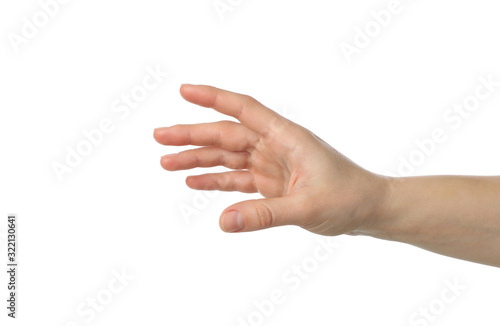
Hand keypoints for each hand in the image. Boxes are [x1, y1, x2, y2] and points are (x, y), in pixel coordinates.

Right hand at [153, 85, 388, 234]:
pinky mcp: (271, 183)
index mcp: (286, 137)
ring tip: (167, 162)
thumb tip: (222, 222)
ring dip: (198, 159)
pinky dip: (215, 181)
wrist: (368, 209)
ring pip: (227, 157)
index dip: (213, 98)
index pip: (244, 110)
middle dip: (192, 135)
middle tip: (160, 138)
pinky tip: (194, 182)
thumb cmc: (348, 198)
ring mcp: (271, 164)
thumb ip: (264, 215)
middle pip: (226, 134)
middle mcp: (275, 146)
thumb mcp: (306, 207)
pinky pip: (236, 179)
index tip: (184, 91)